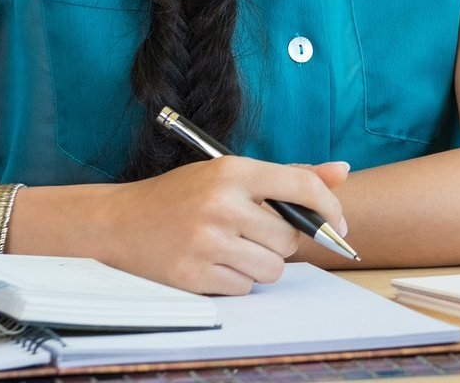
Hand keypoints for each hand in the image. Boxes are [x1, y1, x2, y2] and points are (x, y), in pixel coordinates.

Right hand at [91, 156, 349, 293]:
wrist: (117, 223)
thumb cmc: (181, 196)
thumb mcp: (230, 174)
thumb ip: (289, 176)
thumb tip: (343, 171)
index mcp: (233, 171)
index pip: (302, 186)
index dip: (330, 208)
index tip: (339, 225)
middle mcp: (221, 204)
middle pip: (290, 237)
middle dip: (280, 241)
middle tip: (252, 233)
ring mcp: (206, 242)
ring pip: (272, 268)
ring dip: (260, 264)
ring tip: (231, 248)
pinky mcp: (193, 275)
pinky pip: (243, 288)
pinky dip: (235, 281)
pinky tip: (213, 263)